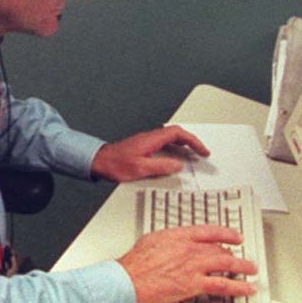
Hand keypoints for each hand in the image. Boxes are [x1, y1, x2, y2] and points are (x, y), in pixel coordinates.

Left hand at [90, 125, 208, 182]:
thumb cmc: (115, 164)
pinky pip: (164, 145)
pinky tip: (174, 160)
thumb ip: (161, 166)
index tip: (202, 150)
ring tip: (193, 156)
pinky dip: (174, 150)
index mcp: (151, 139)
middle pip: (176, 134)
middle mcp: (150, 138)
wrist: (99, 162)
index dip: (193, 141)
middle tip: (202, 153)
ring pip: (170, 139)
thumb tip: (178, 165)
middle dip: (192, 142)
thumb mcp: (141, 168)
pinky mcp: (143, 148)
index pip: (178, 133)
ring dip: (184, 146)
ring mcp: (146, 142)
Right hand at [116, 225, 256, 302]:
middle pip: (220, 249)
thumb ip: (170, 240)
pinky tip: (247, 288)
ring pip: (227, 264)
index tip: (235, 237)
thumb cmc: (135, 263)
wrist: (129, 279)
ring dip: (243, 267)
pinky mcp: (194, 284)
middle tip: (240, 260)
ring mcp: (194, 266)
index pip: (210, 231)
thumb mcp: (153, 240)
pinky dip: (239, 287)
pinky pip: (223, 285)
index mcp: (180, 235)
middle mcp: (190, 248)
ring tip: (252, 270)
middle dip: (232, 255)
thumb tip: (175, 242)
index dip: (227, 233)